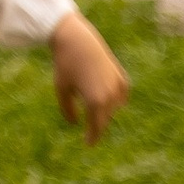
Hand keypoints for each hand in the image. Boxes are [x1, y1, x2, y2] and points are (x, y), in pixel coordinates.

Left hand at [51, 10, 128, 146]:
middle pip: (104, 119)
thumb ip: (68, 109)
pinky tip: (110, 102)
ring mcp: (118, 86)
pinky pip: (121, 96)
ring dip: (105, 112)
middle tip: (89, 131)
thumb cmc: (65, 64)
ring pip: (114, 108)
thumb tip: (74, 123)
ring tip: (94, 112)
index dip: (92, 138)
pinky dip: (116, 100)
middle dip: (96, 125)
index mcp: (95, 101)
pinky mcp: (122, 77)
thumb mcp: (61, 88)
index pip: (96, 128)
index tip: (88, 144)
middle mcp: (110, 96)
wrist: (76, 38)